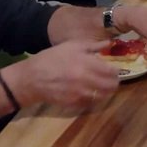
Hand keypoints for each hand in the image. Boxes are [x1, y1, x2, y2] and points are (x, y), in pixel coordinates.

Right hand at [2, 41, 119, 110]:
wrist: (31, 78)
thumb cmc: (51, 58)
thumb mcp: (71, 46)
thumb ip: (93, 45)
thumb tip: (110, 43)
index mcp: (87, 64)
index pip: (112, 72)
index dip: (116, 72)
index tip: (114, 70)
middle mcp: (86, 80)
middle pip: (111, 86)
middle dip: (114, 83)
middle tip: (111, 80)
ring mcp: (80, 94)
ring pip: (103, 96)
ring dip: (105, 92)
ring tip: (102, 86)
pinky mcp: (74, 103)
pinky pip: (91, 103)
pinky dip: (93, 98)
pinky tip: (89, 92)